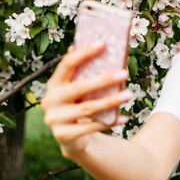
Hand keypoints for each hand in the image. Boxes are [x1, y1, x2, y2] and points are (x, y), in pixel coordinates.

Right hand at [41, 41, 131, 158]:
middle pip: (80, 87)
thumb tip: (100, 41)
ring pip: (88, 108)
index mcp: (54, 83)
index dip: (84, 53)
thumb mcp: (77, 88)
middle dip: (103, 80)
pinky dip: (109, 122)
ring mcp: (55, 119)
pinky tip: (124, 117)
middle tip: (124, 73)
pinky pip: (91, 127)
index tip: (102, 43)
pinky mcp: (64, 136)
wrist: (69, 137)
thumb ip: (84, 71)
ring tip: (129, 94)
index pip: (67, 64)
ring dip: (111, 101)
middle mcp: (50, 100)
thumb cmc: (78, 104)